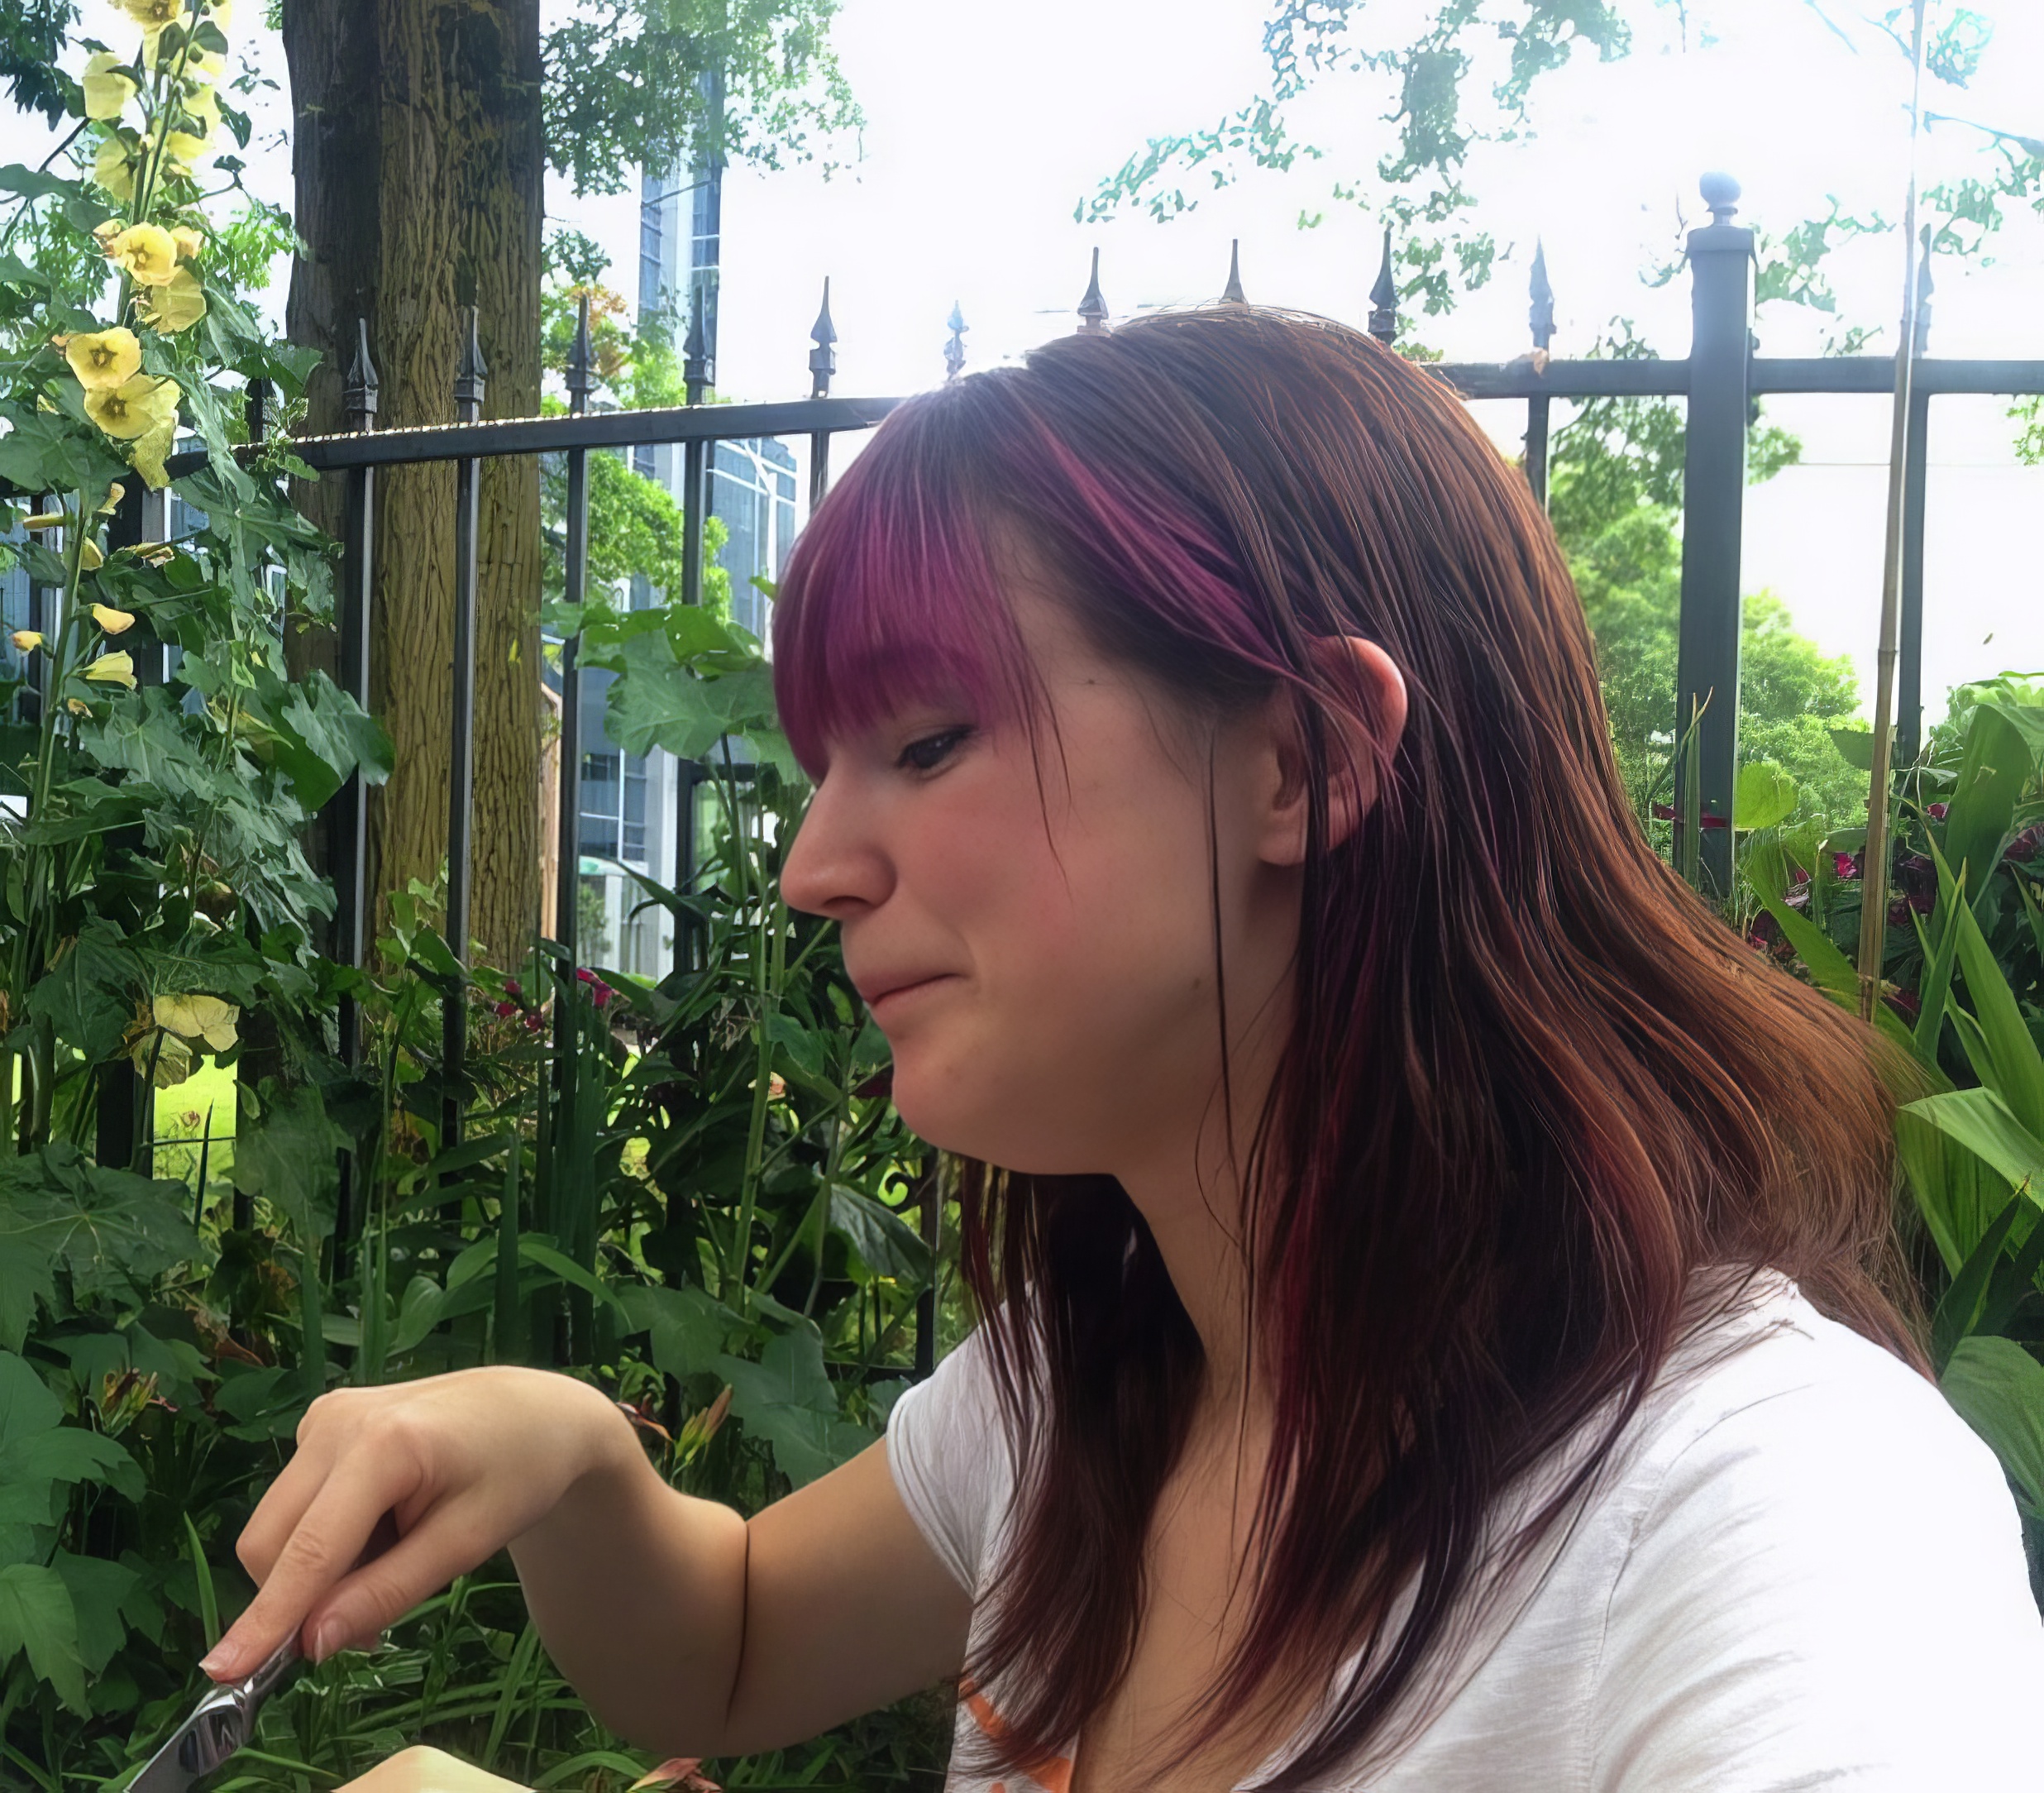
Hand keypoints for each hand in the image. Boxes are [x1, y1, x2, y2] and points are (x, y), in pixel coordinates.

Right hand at [202, 1366, 635, 1681]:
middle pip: (274, 1541)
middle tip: (375, 1617)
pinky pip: (296, 1503)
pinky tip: (386, 1520)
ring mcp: (326, 1415)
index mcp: (384, 1443)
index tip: (223, 1672)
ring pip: (279, 1526)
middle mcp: (339, 1420)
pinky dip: (327, 1534)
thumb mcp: (467, 1543)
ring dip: (320, 1566)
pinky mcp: (322, 1421)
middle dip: (304, 1596)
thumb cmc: (517, 1473)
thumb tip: (310, 1643)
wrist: (534, 1412)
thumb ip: (386, 1592)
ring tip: (398, 1549)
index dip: (267, 1617)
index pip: (310, 1549)